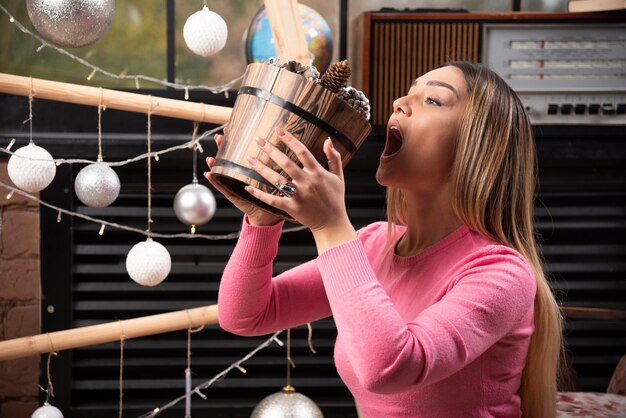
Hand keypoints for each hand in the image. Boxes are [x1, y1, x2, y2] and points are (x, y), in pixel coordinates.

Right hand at [204, 130, 280, 226]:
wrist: (269, 216)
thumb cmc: (276, 196)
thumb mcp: (279, 178)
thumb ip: (283, 165)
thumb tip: (293, 144)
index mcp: (252, 171)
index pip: (243, 152)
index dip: (238, 141)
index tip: (231, 128)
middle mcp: (242, 176)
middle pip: (231, 158)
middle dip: (224, 147)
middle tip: (220, 136)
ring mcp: (236, 186)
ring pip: (224, 172)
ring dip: (217, 163)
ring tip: (210, 155)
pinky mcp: (235, 197)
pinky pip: (223, 188)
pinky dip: (215, 182)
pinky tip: (208, 173)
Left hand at [243, 127, 356, 252]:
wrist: (332, 223)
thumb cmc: (335, 198)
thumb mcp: (338, 176)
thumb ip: (334, 157)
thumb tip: (328, 140)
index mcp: (318, 173)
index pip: (302, 151)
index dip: (290, 139)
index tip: (278, 130)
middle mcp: (307, 183)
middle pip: (286, 163)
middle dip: (271, 150)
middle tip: (259, 140)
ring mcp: (298, 196)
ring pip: (277, 180)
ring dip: (262, 168)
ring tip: (250, 158)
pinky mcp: (291, 208)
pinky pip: (273, 200)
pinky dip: (259, 194)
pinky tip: (248, 187)